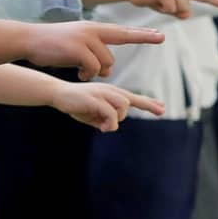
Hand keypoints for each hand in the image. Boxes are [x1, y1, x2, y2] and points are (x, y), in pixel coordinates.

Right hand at [20, 21, 163, 80]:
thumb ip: (94, 52)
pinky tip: (77, 74)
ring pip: (105, 62)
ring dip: (94, 72)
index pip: (122, 32)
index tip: (161, 36)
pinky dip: (86, 74)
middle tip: (127, 54)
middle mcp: (92, 30)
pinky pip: (92, 67)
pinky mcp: (76, 48)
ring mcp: (84, 38)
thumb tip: (108, 69)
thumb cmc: (51, 44)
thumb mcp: (76, 44)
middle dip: (113, 61)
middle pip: (114, 52)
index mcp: (93, 28)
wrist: (28, 39)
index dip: (143, 35)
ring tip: (79, 72)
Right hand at [50, 81, 164, 131]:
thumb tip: (111, 126)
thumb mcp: (91, 114)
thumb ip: (103, 119)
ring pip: (123, 106)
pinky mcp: (95, 99)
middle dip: (144, 105)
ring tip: (104, 125)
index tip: (161, 107)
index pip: (132, 97)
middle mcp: (108, 90)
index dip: (148, 103)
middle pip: (130, 100)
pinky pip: (111, 115)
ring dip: (117, 119)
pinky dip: (109, 124)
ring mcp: (102, 93)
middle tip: (156, 112)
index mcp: (108, 93)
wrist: (56, 93)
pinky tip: (102, 128)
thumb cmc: (74, 103)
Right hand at [125, 0, 217, 17]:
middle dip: (176, 11)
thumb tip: (185, 14)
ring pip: (179, 10)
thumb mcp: (167, 4)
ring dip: (165, 9)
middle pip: (186, 9)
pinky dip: (159, 8)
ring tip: (155, 0)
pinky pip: (168, 9)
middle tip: (163, 3)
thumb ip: (179, 9)